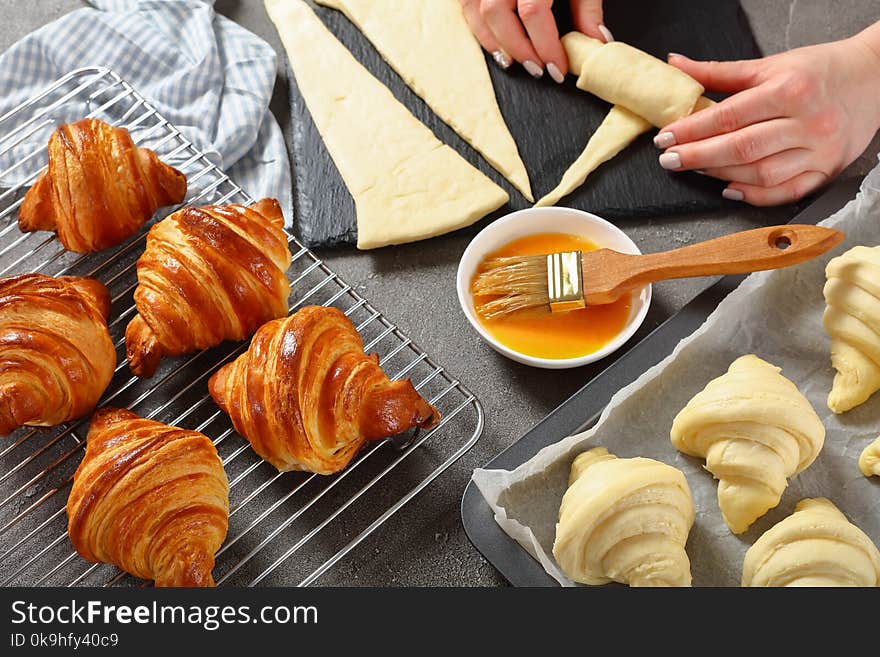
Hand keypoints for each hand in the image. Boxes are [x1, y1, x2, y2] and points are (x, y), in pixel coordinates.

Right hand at [459, 0, 612, 81]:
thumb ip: (588, 4)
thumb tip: (595, 41)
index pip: (533, 12)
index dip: (545, 45)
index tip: (558, 68)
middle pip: (499, 14)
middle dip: (519, 49)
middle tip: (539, 69)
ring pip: (476, 10)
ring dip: (494, 42)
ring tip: (514, 61)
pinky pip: (466, 3)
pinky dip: (478, 27)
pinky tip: (495, 42)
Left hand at [656, 26, 879, 205]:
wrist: (875, 77)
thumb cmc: (819, 70)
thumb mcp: (771, 64)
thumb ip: (720, 72)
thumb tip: (676, 66)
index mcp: (790, 90)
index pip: (729, 116)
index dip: (691, 130)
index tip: (665, 138)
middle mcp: (807, 122)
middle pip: (741, 148)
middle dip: (698, 156)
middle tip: (670, 160)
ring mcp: (819, 150)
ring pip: (760, 173)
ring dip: (721, 175)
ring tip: (696, 169)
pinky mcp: (827, 170)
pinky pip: (786, 192)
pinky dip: (754, 195)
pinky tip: (730, 189)